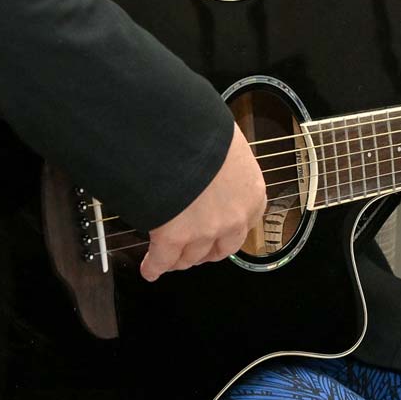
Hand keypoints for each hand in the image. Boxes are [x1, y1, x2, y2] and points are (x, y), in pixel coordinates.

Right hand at [141, 126, 266, 281]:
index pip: (246, 223)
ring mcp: (204, 231)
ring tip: (170, 259)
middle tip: (196, 250)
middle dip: (207, 252)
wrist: (181, 135)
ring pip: (191, 257)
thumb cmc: (204, 130)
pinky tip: (149, 269)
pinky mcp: (173, 237)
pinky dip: (153, 267)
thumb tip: (211, 159)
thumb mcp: (226, 143)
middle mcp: (233, 219)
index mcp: (251, 193)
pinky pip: (161, 260)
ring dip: (180, 260)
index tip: (220, 232)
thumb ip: (225, 161)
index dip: (229, 230)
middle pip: (221, 249)